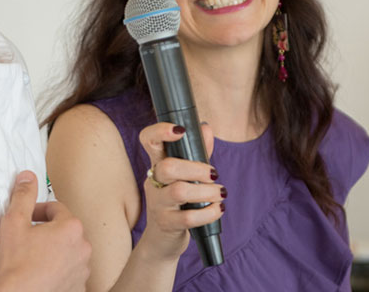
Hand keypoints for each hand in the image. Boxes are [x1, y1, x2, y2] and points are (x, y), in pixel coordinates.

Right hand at [0, 171, 90, 291]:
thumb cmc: (16, 263)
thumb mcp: (14, 222)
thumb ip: (23, 195)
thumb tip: (28, 176)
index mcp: (71, 227)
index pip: (56, 209)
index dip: (39, 211)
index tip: (27, 218)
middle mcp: (83, 247)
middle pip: (65, 230)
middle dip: (49, 231)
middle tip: (30, 238)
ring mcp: (83, 270)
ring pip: (70, 252)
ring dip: (56, 251)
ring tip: (36, 257)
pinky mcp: (78, 287)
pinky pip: (71, 273)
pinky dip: (60, 271)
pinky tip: (44, 273)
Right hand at [136, 122, 223, 260]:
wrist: (162, 240)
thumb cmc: (177, 203)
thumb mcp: (186, 176)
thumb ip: (197, 152)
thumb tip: (206, 127)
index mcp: (157, 164)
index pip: (148, 140)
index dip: (160, 131)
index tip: (181, 130)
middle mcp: (153, 182)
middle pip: (167, 167)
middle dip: (196, 168)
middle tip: (214, 174)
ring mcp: (157, 203)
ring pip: (179, 191)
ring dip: (207, 191)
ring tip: (220, 193)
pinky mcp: (166, 224)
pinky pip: (188, 217)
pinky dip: (209, 212)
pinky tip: (218, 209)